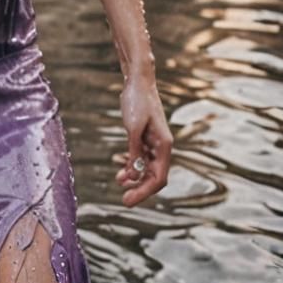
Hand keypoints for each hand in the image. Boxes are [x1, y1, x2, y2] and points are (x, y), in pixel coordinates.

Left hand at [114, 76, 172, 206]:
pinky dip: (130, 165)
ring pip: (146, 168)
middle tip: (123, 199)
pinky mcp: (145, 137)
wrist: (137, 81)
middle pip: (154, 176)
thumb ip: (134, 151)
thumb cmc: (137, 101)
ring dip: (133, 177)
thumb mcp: (133, 128)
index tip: (128, 200)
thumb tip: (133, 175)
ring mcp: (154, 142)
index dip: (144, 192)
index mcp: (164, 146)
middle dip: (139, 188)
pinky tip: (119, 168)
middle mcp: (162, 147)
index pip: (158, 178)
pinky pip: (140, 158)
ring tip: (118, 180)